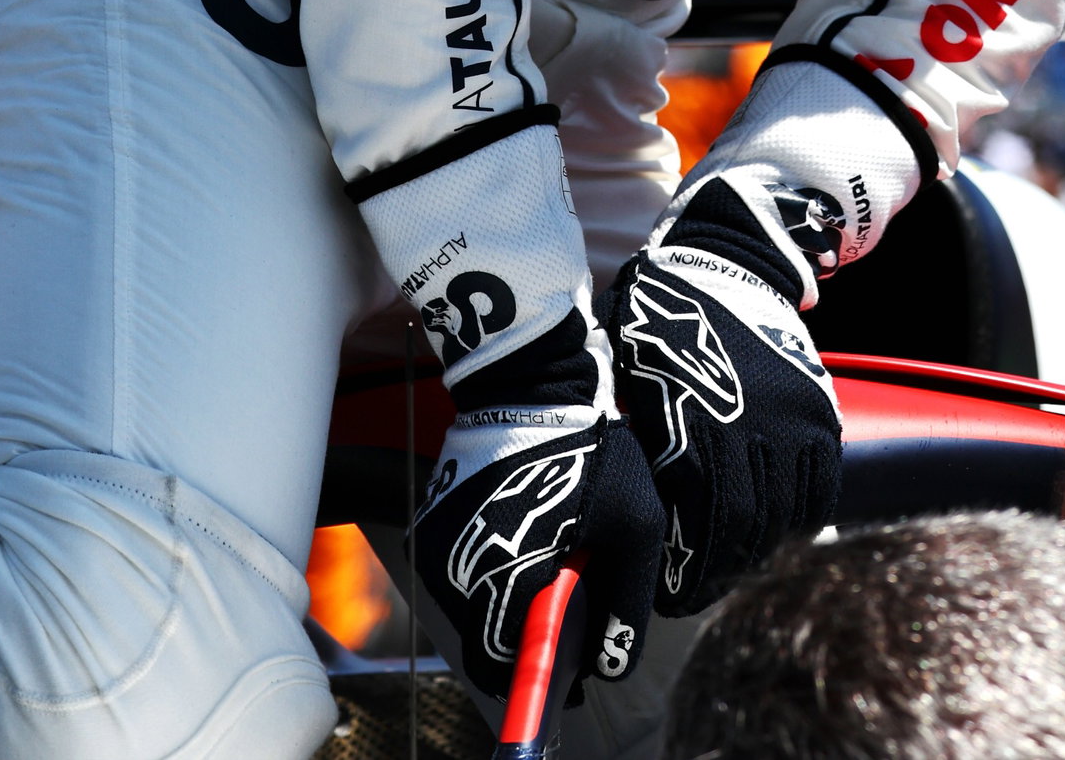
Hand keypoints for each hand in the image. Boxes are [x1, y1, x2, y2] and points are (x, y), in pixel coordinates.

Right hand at [414, 404, 664, 701]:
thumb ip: (626, 600)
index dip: (537, 680)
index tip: (566, 682)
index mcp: (508, 575)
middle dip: (525, 638)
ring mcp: (440, 547)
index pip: (505, 666)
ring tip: (548, 565)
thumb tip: (612, 663)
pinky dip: (490, 572)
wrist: (530, 383)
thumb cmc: (588, 450)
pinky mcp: (431, 526)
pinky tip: (525, 542)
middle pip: (487, 639)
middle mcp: (461, 570)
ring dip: (507, 602)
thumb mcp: (633, 523)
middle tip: (567, 611)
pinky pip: (461, 573)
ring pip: (473, 607)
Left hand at [605, 175, 841, 614]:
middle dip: (721, 572)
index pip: (700, 527)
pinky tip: (776, 531)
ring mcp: (792, 418)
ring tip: (735, 564)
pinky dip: (801, 517)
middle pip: (746, 531)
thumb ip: (645, 452)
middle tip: (699, 590)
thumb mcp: (633, 387)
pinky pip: (822, 486)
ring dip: (760, 550)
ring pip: (786, 516)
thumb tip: (638, 522)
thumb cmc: (657, 324)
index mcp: (695, 425)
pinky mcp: (819, 409)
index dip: (687, 572)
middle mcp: (750, 427)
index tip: (671, 594)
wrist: (721, 260)